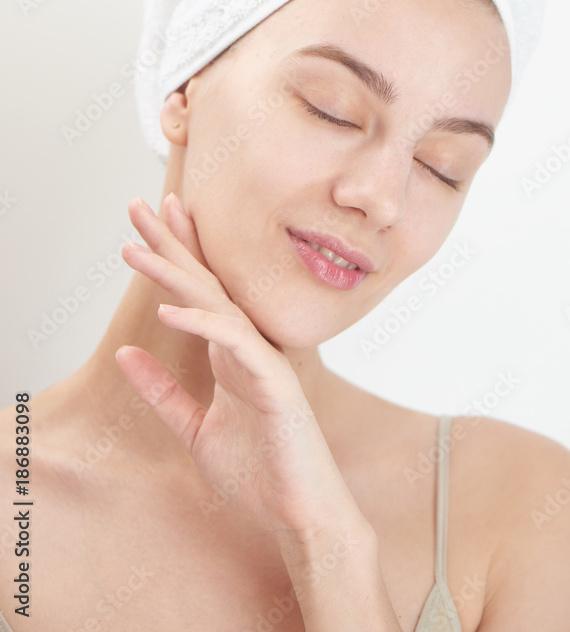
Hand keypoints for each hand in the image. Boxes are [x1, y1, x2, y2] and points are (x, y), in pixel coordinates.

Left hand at [116, 193, 360, 541]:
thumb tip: (125, 352)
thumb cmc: (258, 470)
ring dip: (176, 273)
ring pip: (216, 303)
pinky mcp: (275, 383)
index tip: (154, 220)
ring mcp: (264, 360)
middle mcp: (249, 346)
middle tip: (141, 205)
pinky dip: (203, 324)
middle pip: (207, 282)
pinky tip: (170, 310)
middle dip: (172, 243)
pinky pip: (235, 343)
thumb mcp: (193, 428)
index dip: (178, 253)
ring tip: (137, 248)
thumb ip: (162, 390)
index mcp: (232, 351)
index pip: (202, 291)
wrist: (297, 511)